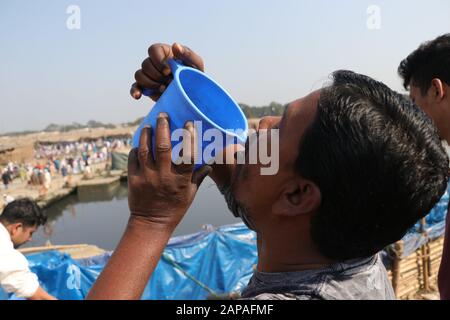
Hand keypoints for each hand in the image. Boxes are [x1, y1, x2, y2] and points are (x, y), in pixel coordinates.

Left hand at [127, 113, 210, 228]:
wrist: (151, 223)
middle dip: (163, 127)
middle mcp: (164, 176)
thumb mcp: (190, 194)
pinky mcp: (133, 179)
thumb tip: (209, 165)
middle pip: (163, 146)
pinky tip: (139, 143)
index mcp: (181, 179)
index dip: (188, 137)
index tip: (188, 123)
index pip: (187, 154)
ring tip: (148, 125)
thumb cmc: (174, 208)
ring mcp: (147, 177)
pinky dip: (136, 148)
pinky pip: (133, 158)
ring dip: (147, 134)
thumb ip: (198, 177)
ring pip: (145, 149)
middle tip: (162, 115)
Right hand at [130, 43, 204, 100]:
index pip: (153, 50)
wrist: (193, 95)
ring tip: (164, 89)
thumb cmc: (196, 76)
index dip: (158, 60)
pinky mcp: (147, 88)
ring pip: (139, 75)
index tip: (168, 70)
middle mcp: (155, 63)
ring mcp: (150, 76)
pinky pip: (135, 87)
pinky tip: (138, 96)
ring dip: (150, 83)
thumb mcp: (196, 65)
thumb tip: (175, 45)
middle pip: (145, 64)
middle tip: (169, 82)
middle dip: (157, 75)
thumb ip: (188, 54)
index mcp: (165, 53)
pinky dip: (135, 91)